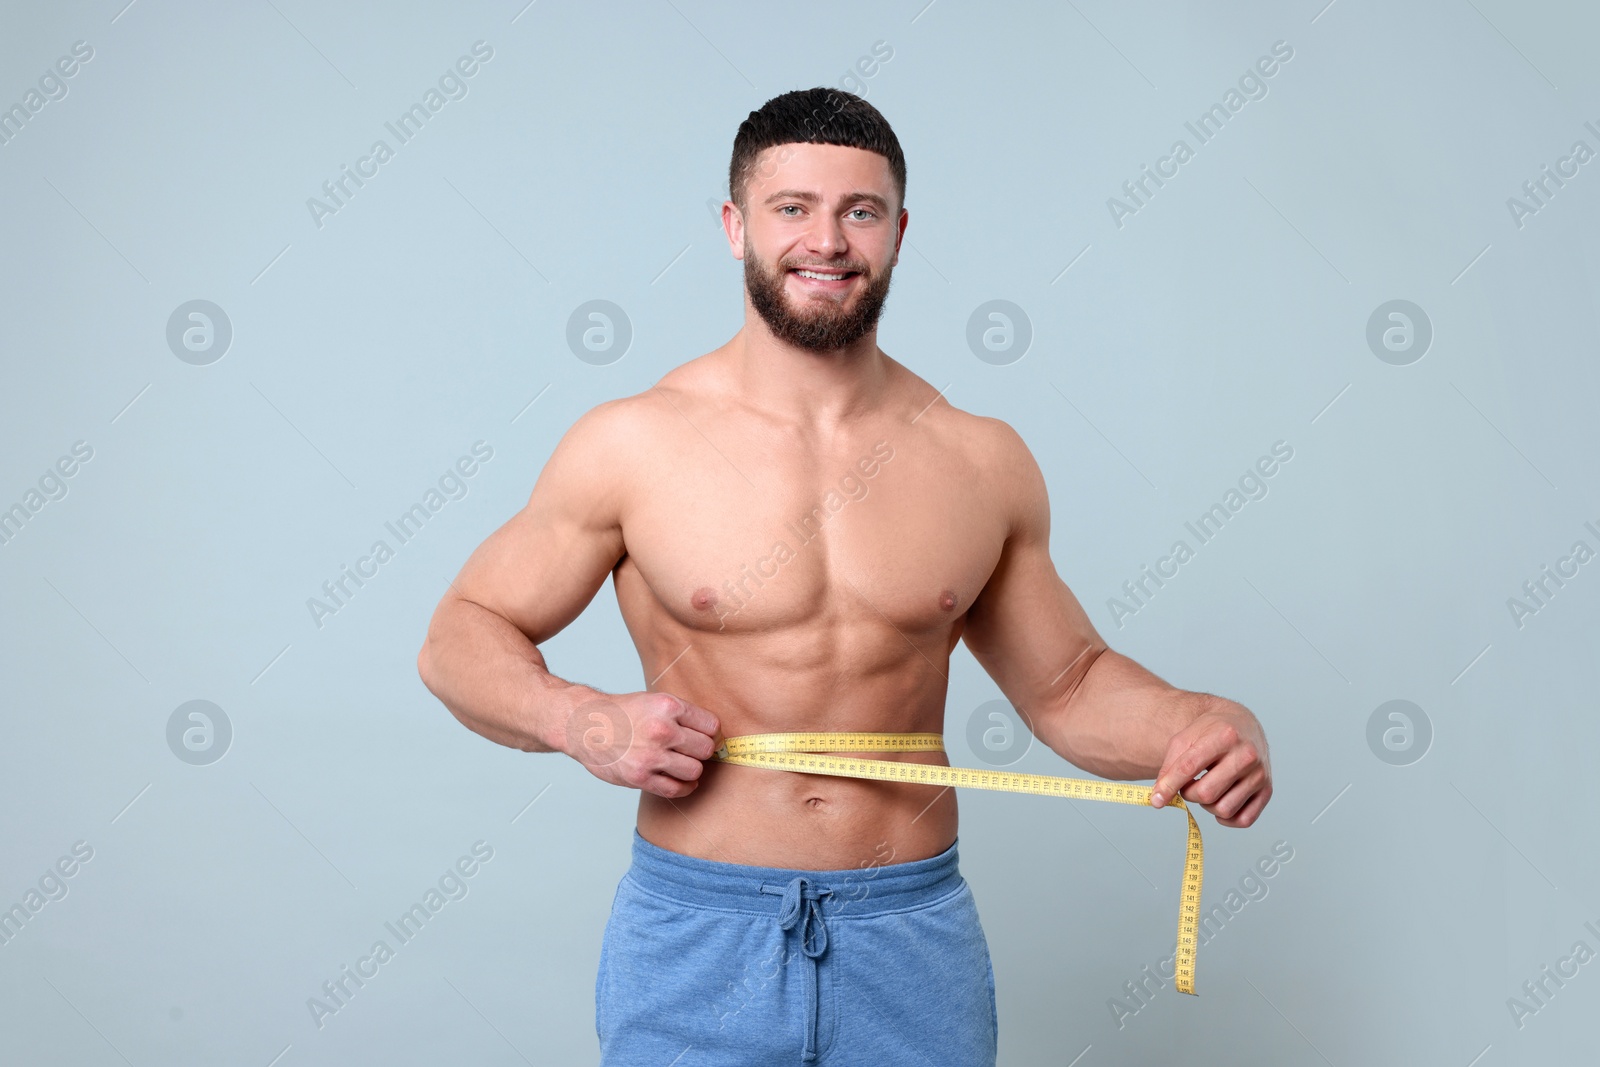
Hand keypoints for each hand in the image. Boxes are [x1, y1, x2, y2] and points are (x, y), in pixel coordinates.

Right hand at [561, 691, 721, 798]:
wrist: (585, 726)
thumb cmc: (622, 714)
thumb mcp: (653, 701)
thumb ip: (681, 716)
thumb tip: (713, 735)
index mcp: (668, 706)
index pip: (711, 725)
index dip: (710, 732)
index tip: (705, 736)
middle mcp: (662, 730)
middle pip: (706, 749)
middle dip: (701, 751)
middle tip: (692, 751)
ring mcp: (651, 755)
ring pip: (695, 770)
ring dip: (691, 769)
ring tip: (682, 764)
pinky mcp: (640, 777)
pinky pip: (676, 789)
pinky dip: (684, 787)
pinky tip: (681, 781)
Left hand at [1150, 700, 1271, 827]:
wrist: (1242, 724)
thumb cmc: (1210, 732)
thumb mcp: (1185, 739)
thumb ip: (1169, 767)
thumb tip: (1159, 799)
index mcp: (1224, 736)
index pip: (1190, 767)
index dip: (1169, 785)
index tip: (1156, 799)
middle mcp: (1247, 755)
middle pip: (1206, 793)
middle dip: (1189, 794)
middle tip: (1189, 784)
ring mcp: (1260, 774)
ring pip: (1224, 809)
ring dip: (1207, 805)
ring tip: (1207, 788)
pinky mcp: (1267, 790)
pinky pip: (1244, 820)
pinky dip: (1227, 819)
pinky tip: (1221, 801)